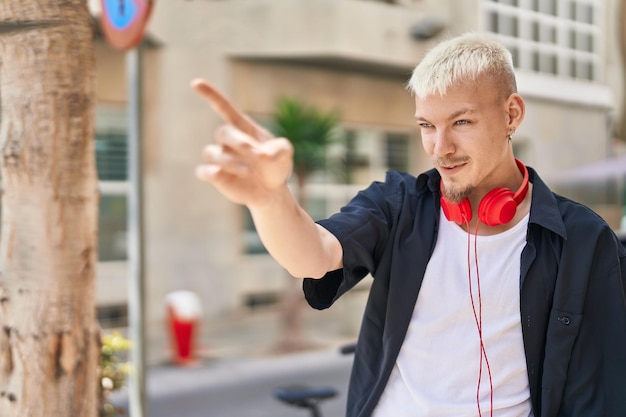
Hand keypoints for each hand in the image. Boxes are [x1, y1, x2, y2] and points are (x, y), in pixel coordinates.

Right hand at [191, 79, 293, 206]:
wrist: (271, 189)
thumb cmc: (276, 165)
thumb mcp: (285, 154)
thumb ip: (280, 149)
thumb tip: (265, 156)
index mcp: (243, 129)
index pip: (224, 108)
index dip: (211, 96)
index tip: (196, 83)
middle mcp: (228, 141)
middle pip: (223, 132)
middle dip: (238, 141)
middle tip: (256, 154)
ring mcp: (220, 158)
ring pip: (211, 153)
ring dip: (228, 161)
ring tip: (248, 171)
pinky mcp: (216, 176)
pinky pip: (203, 171)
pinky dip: (208, 171)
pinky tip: (218, 174)